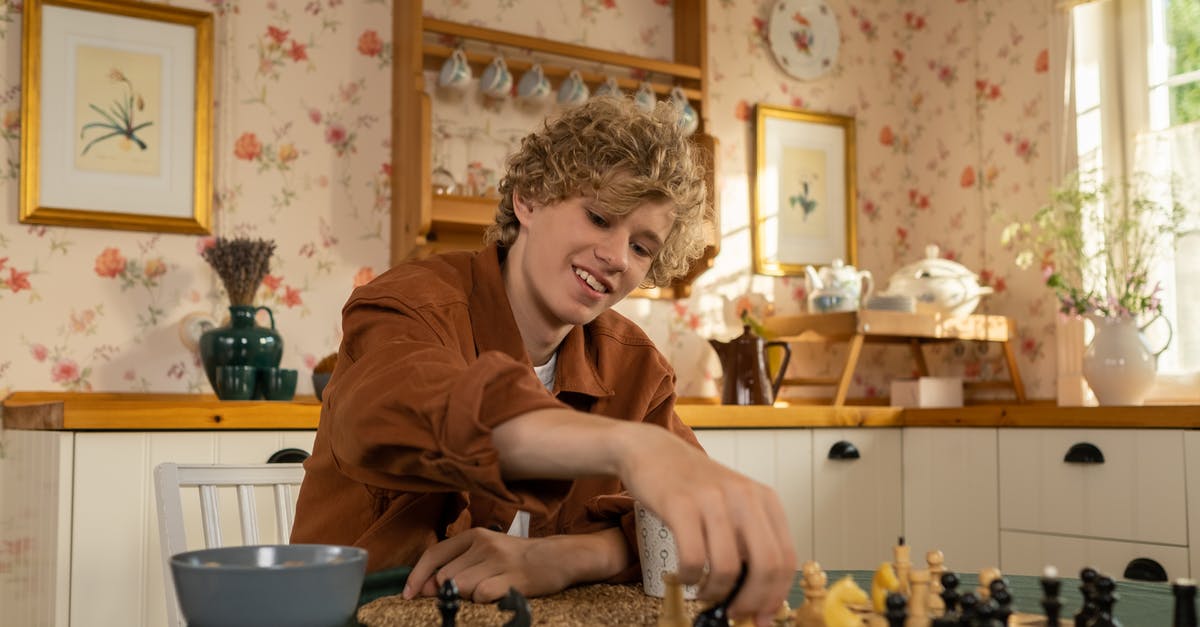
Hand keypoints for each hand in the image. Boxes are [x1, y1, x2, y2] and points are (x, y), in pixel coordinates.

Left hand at [403, 527, 627, 602]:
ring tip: (487, 589)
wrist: (558, 557)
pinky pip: (482, 596)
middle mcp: (484, 544)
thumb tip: (426, 587)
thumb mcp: (486, 551)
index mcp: (474, 535)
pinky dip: (484, 600)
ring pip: (460, 587)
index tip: (408, 595)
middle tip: (466, 592)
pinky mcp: (513, 578)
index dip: (417, 576)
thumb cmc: (517, 558)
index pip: (434, 554)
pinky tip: (497, 594)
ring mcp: (499, 560)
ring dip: (467, 596)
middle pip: (445, 576)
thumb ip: (457, 564)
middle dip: (446, 591)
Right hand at [619, 426, 795, 626]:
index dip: (777, 595)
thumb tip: (759, 596)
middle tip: (734, 613)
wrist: (653, 451)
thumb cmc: (693, 485)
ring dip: (715, 593)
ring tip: (704, 592)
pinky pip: (693, 559)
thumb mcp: (732, 504)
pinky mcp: (680, 505)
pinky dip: (689, 578)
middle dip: (752, 601)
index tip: (763, 617)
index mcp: (765, 499)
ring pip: (728, 567)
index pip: (786, 558)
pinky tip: (684, 576)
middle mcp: (745, 497)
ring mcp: (713, 499)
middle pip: (766, 565)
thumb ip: (748, 542)